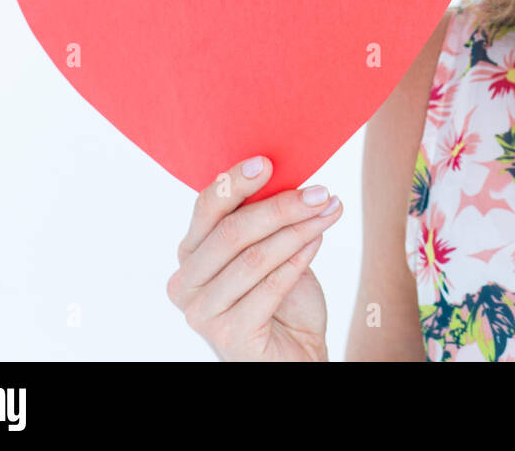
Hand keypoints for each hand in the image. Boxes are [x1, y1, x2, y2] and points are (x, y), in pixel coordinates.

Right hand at [166, 155, 343, 360]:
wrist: (296, 352)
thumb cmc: (282, 297)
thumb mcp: (271, 248)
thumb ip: (266, 219)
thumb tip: (290, 172)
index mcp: (190, 253)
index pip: (206, 208)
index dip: (235, 183)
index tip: (268, 162)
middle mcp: (185, 283)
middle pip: (232, 232)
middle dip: (281, 207)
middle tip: (320, 192)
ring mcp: (201, 313)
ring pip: (254, 258)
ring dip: (299, 231)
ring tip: (329, 212)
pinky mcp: (229, 336)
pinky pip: (269, 288)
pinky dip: (298, 261)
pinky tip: (318, 241)